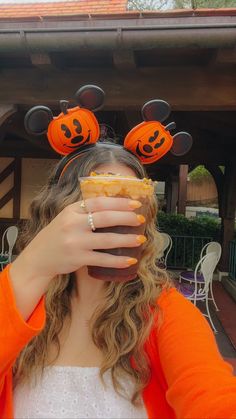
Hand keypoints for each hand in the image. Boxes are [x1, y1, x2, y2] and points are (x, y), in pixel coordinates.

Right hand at [15, 197, 144, 280]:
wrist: (39, 256)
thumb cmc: (58, 235)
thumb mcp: (68, 217)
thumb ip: (86, 211)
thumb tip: (117, 207)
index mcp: (72, 210)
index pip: (99, 202)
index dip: (119, 202)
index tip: (136, 204)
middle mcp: (73, 224)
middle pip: (105, 218)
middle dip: (126, 218)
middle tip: (141, 220)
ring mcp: (75, 242)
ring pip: (107, 240)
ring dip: (127, 239)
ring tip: (140, 239)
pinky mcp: (77, 258)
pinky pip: (103, 259)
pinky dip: (118, 260)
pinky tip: (130, 260)